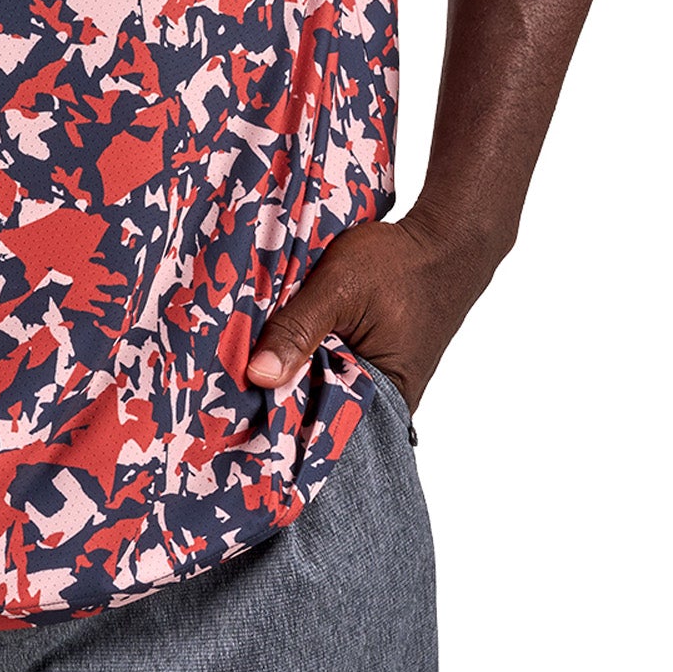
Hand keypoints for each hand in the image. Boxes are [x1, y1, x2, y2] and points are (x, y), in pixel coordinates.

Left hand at [245, 214, 496, 414]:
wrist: (446, 244)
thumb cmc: (400, 265)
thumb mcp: (340, 289)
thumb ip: (298, 329)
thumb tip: (256, 376)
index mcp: (380, 399)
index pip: (315, 427)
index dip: (272, 417)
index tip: (230, 410)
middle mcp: (381, 402)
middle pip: (314, 408)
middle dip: (275, 395)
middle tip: (226, 387)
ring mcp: (377, 383)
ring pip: (319, 386)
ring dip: (289, 372)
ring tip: (243, 365)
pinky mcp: (372, 362)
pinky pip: (330, 368)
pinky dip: (306, 357)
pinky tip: (277, 343)